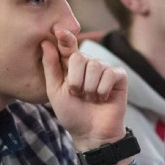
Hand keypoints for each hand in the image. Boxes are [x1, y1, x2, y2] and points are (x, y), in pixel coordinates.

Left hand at [41, 28, 127, 151]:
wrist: (91, 133)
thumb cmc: (72, 113)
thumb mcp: (55, 91)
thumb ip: (51, 67)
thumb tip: (46, 42)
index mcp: (72, 65)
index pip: (67, 45)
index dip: (64, 37)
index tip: (58, 31)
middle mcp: (89, 63)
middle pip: (80, 57)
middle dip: (75, 81)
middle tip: (78, 95)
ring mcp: (105, 68)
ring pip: (94, 67)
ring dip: (89, 89)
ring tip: (91, 99)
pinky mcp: (119, 76)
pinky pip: (109, 75)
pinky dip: (102, 91)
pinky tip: (103, 99)